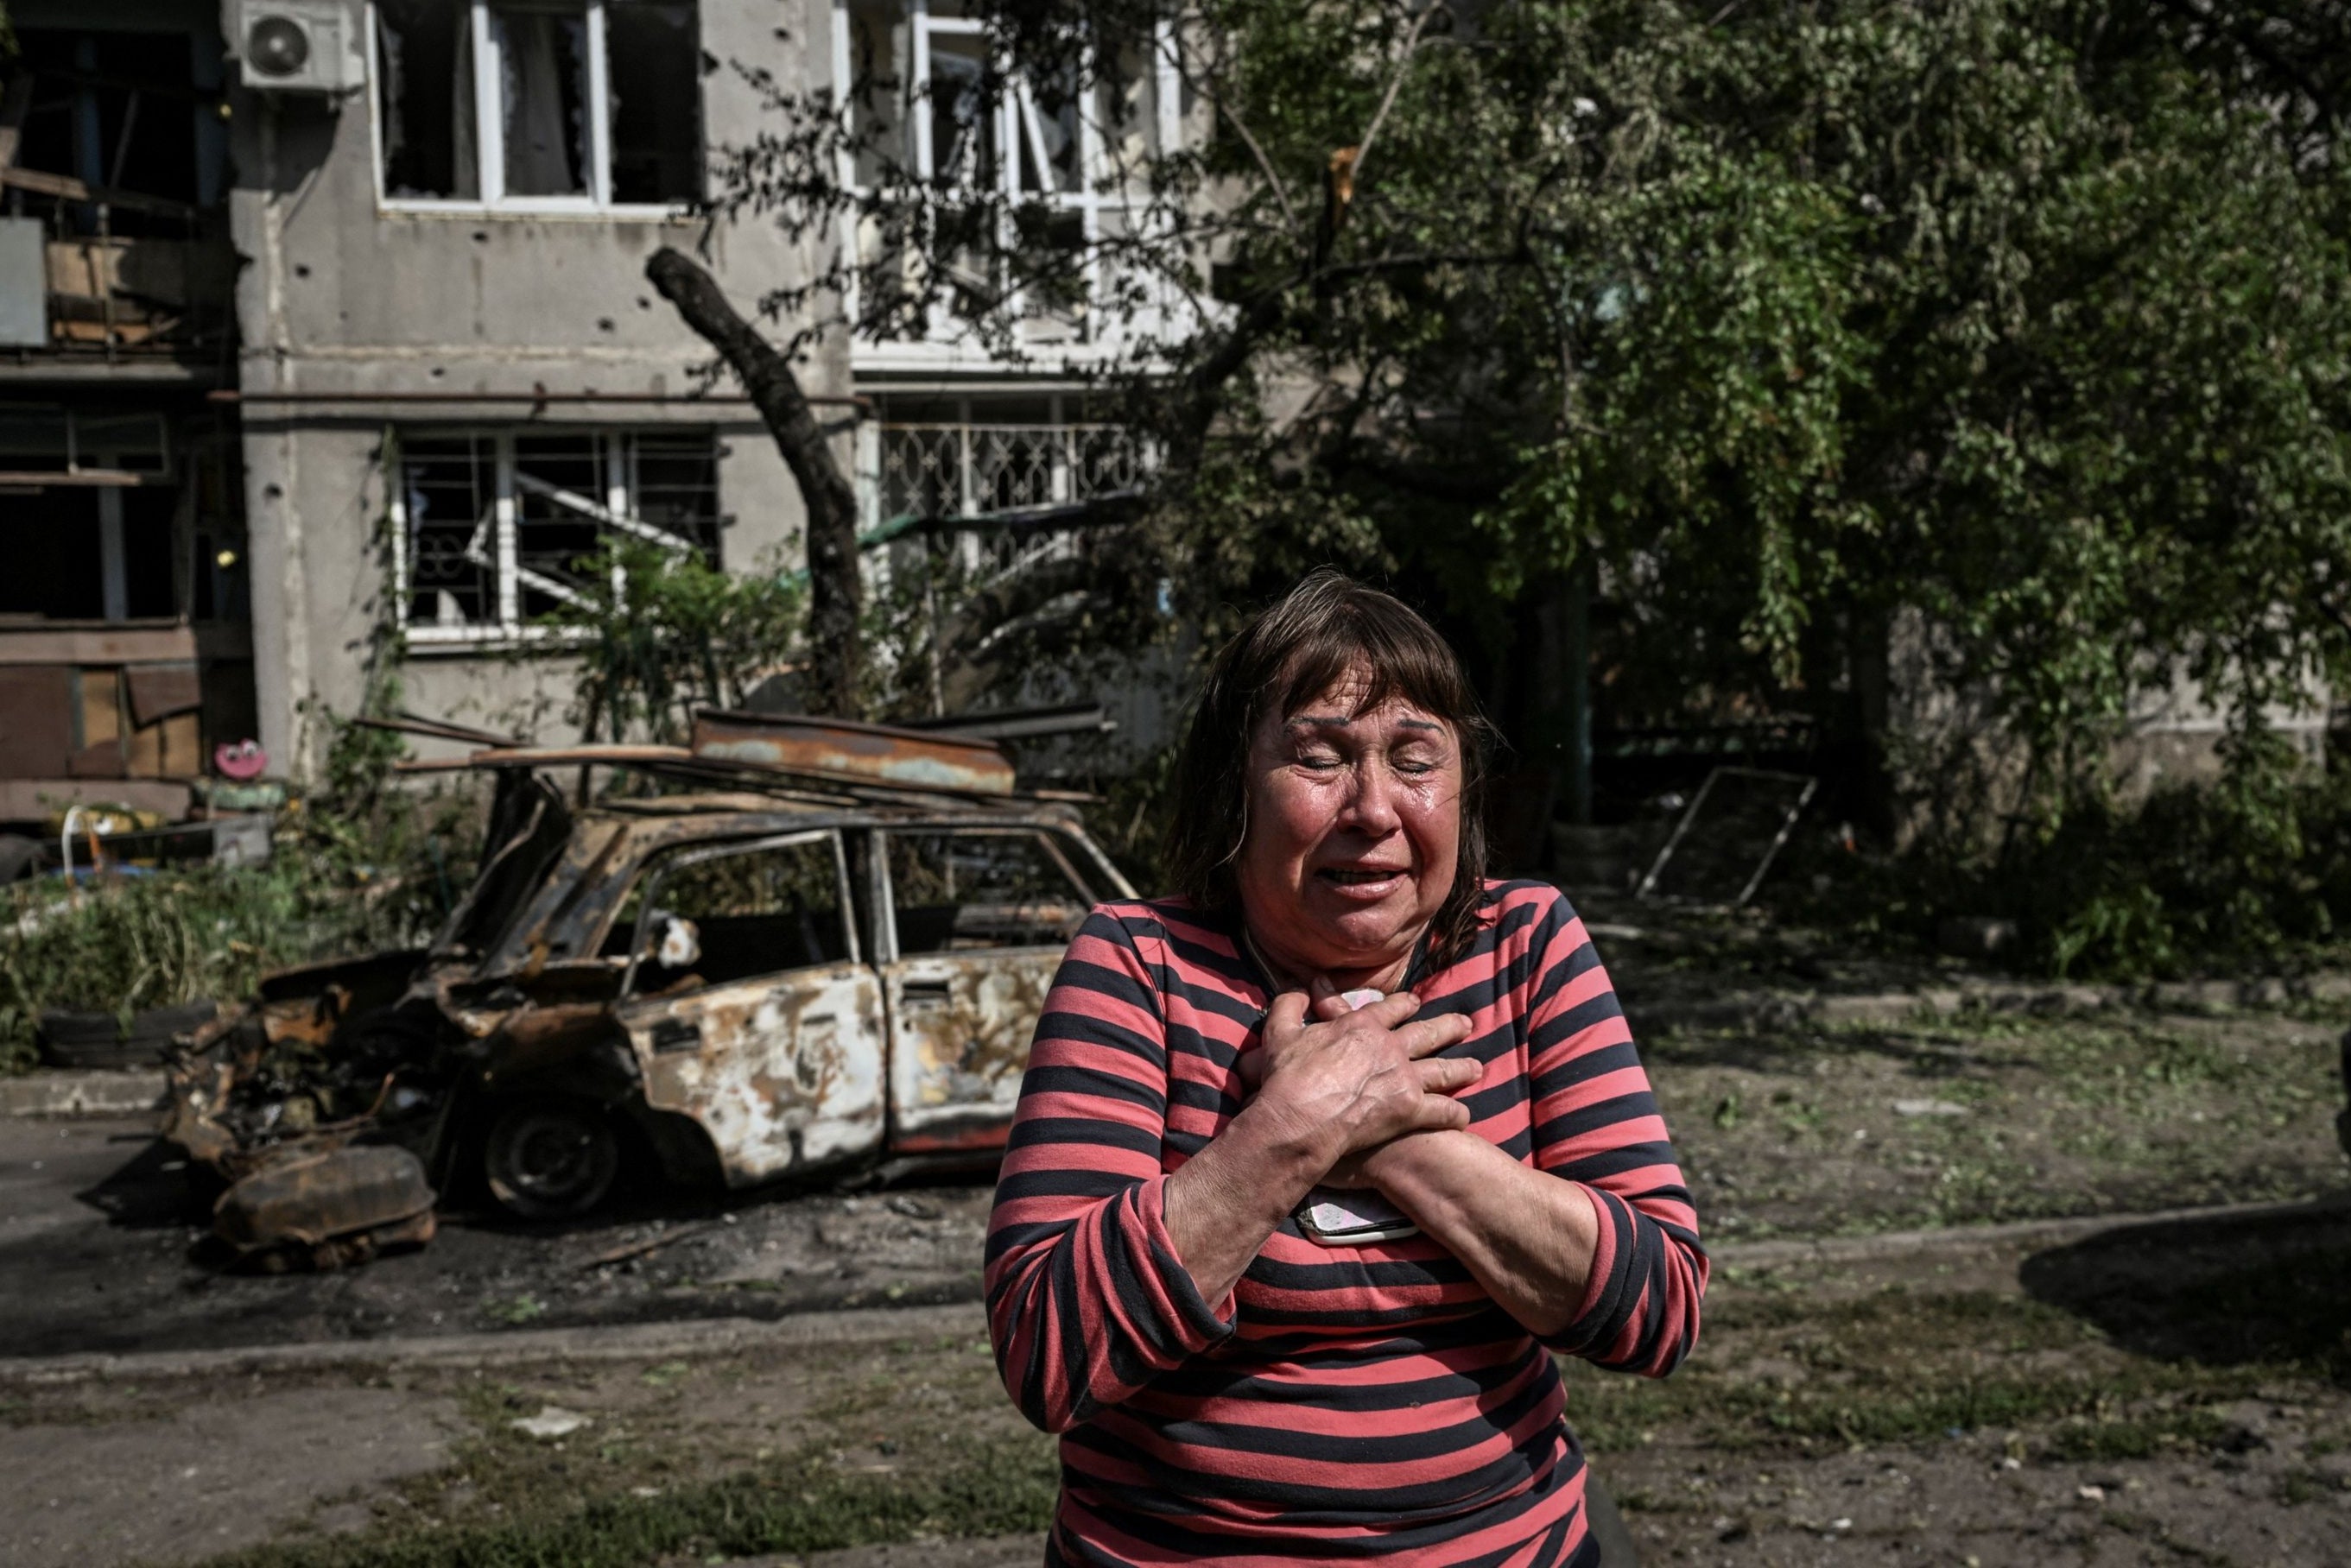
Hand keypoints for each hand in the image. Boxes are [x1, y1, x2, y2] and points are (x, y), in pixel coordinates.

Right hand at [1237, 977, 1477, 1181]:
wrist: (1301, 1117)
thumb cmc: (1288, 1076)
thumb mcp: (1280, 1031)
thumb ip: (1289, 1004)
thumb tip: (1296, 986)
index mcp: (1363, 1026)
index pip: (1391, 1008)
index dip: (1405, 1004)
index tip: (1416, 1002)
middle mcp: (1390, 1047)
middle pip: (1428, 1033)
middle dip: (1449, 1027)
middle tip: (1466, 1024)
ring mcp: (1404, 1078)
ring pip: (1443, 1070)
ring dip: (1462, 1068)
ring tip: (1478, 1068)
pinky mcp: (1410, 1111)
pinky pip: (1441, 1111)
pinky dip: (1455, 1114)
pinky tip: (1465, 1116)